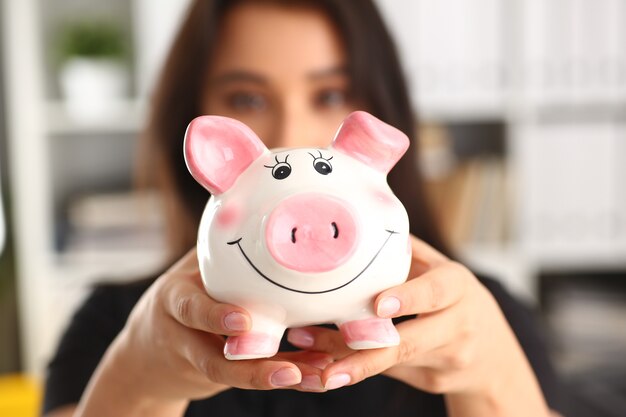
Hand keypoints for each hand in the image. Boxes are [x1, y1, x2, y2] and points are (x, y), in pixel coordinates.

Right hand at [76, 249, 331, 415]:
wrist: (153, 348)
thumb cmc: (184, 293)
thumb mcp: (190, 267)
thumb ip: (218, 245)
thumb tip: (254, 188)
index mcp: (176, 300)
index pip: (190, 307)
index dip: (214, 315)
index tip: (243, 320)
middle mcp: (185, 337)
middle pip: (212, 360)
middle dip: (251, 368)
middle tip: (290, 371)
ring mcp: (202, 361)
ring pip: (236, 377)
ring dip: (275, 378)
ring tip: (312, 378)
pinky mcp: (223, 373)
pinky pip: (251, 376)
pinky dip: (280, 375)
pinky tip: (313, 374)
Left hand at [287, 235, 550, 414]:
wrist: (492, 354)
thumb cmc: (454, 298)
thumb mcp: (442, 270)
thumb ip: (408, 252)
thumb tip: (364, 221)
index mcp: (458, 288)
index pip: (435, 292)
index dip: (408, 298)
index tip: (378, 304)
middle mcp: (457, 326)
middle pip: (410, 342)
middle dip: (367, 353)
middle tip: (330, 356)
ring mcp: (446, 359)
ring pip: (390, 361)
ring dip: (347, 361)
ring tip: (311, 366)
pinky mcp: (432, 380)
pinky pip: (388, 373)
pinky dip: (355, 368)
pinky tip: (322, 368)